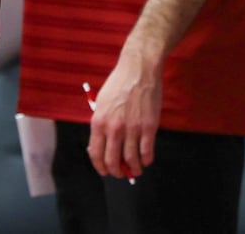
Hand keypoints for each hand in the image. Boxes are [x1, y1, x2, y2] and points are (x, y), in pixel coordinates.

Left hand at [88, 48, 161, 179]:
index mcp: (98, 122)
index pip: (96, 154)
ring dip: (134, 169)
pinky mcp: (148, 127)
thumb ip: (101, 124)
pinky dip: (146, 160)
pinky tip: (146, 160)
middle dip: (117, 172)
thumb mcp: (101, 104)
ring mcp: (132, 129)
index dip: (100, 167)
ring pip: (131, 160)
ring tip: (136, 170)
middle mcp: (113, 128)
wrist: (138, 71)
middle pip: (113, 161)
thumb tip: (101, 145)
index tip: (105, 171)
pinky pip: (147, 152)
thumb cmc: (119, 85)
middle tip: (121, 173)